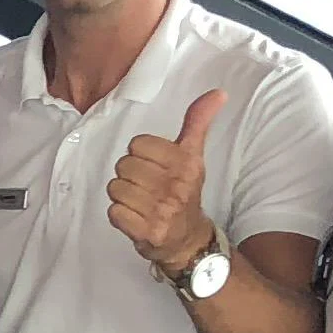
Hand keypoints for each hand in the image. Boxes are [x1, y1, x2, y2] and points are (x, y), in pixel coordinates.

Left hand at [105, 90, 225, 282]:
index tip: (154, 166)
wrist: (188, 239)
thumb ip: (198, 122)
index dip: (140, 155)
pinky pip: (114, 212)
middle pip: (123, 165)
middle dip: (130, 176)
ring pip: (116, 188)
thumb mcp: (193, 155)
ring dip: (123, 196)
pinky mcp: (147, 232)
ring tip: (140, 202)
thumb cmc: (184, 191)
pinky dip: (120, 216)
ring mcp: (162, 210)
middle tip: (147, 187)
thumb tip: (218, 92)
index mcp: (187, 162)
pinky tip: (135, 217)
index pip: (137, 144)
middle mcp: (176, 186)